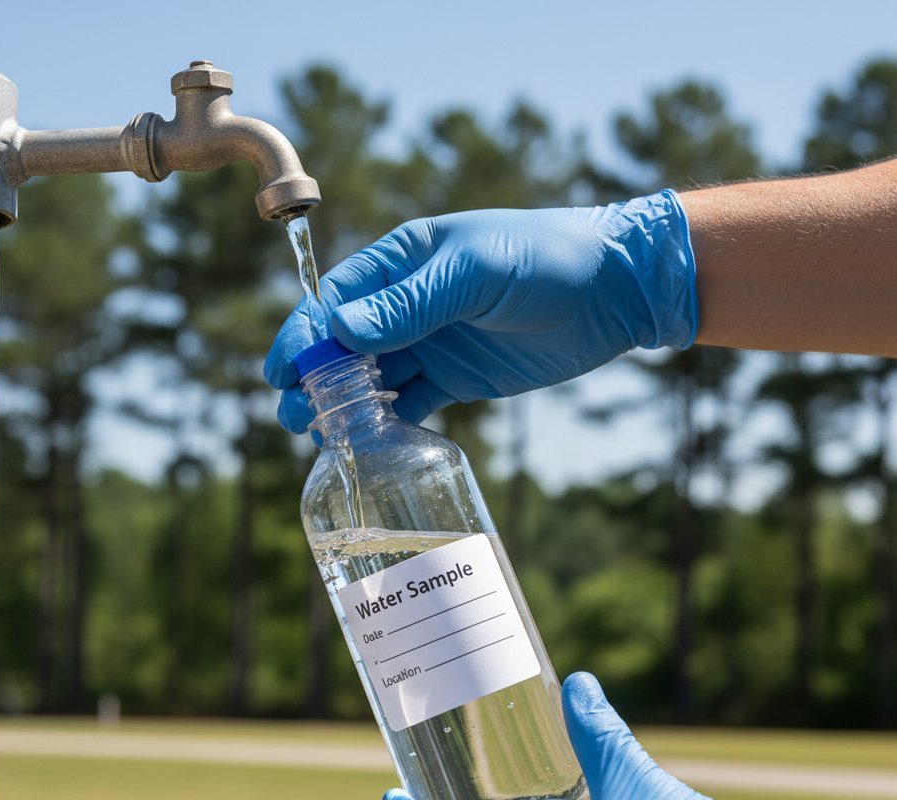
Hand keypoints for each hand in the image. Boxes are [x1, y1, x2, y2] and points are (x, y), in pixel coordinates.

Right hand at [264, 192, 698, 432]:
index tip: (281, 371)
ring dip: (343, 405)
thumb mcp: (476, 273)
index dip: (304, 335)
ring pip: (372, 377)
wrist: (614, 290)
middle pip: (344, 343)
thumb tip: (342, 331)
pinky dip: (388, 421)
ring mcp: (433, 340)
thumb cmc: (546, 260)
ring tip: (319, 435)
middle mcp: (410, 302)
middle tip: (292, 414)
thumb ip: (411, 302)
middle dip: (314, 377)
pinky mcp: (458, 376)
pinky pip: (411, 401)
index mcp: (403, 260)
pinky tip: (370, 442)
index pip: (337, 299)